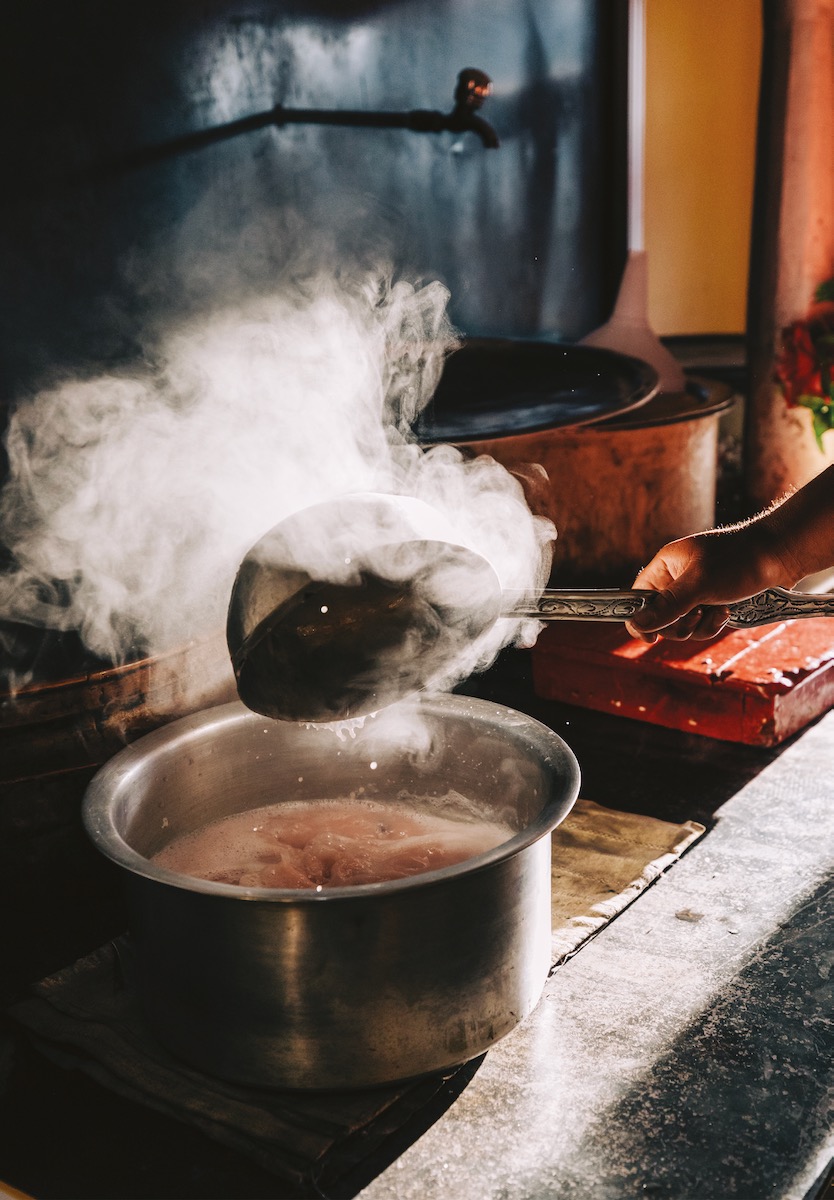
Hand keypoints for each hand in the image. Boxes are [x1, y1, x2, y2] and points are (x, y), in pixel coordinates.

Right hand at [625, 527, 785, 642]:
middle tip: (695, 617)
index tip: (649, 638)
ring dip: (700, 625)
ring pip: (683, 626)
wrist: (779, 555)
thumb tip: (637, 625)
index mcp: (665, 566)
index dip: (640, 618)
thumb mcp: (700, 583)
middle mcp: (676, 580)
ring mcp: (695, 593)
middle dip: (679, 624)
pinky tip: (727, 612)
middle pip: (660, 618)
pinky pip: (702, 626)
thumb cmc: (738, 559)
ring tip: (719, 610)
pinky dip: (712, 624)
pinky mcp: (713, 603)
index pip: (639, 597)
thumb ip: (668, 606)